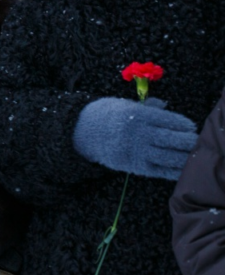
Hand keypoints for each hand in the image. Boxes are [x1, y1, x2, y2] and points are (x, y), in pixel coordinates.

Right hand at [73, 97, 197, 179]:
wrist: (80, 132)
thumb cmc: (104, 115)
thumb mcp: (123, 104)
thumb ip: (146, 106)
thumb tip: (164, 104)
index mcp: (135, 115)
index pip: (165, 119)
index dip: (181, 123)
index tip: (190, 126)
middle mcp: (136, 133)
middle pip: (169, 138)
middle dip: (186, 140)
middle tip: (195, 140)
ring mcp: (135, 150)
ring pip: (166, 156)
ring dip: (182, 156)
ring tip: (191, 154)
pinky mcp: (132, 165)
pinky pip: (157, 169)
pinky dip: (171, 170)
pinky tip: (180, 168)